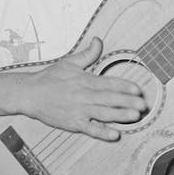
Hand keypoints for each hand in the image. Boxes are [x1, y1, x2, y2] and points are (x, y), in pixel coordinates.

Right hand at [18, 38, 147, 140]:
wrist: (29, 94)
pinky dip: (102, 132)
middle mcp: (83, 95)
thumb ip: (87, 54)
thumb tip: (98, 40)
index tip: (138, 89)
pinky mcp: (73, 123)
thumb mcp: (69, 62)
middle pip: (109, 98)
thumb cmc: (49, 78)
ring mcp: (78, 110)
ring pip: (103, 113)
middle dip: (128, 102)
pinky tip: (115, 134)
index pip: (109, 83)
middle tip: (144, 105)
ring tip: (135, 117)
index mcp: (84, 80)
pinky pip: (90, 128)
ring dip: (120, 115)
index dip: (125, 86)